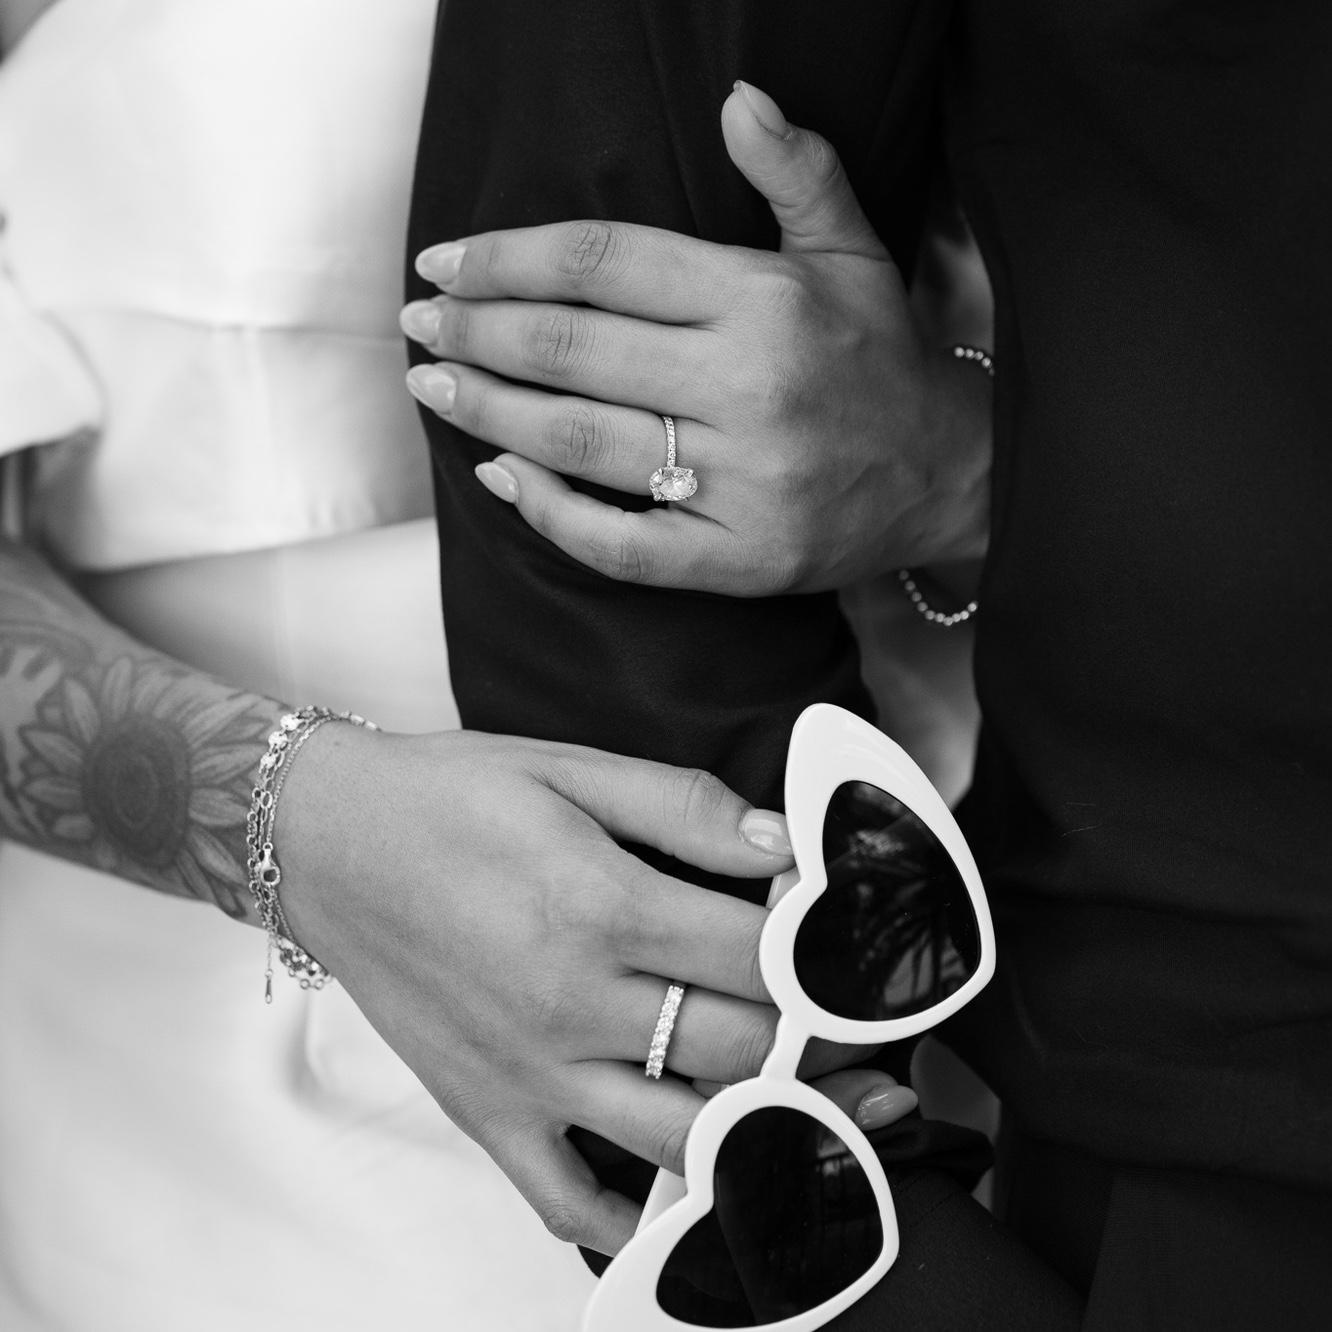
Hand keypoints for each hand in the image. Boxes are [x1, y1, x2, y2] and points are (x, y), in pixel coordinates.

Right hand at [275, 724, 855, 1253]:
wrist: (324, 839)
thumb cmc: (446, 799)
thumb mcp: (570, 770)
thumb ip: (685, 807)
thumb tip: (784, 841)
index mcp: (599, 905)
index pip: (759, 956)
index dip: (827, 958)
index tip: (860, 958)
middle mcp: (570, 1002)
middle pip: (740, 1049)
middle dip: (823, 1047)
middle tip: (868, 1038)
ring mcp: (528, 1073)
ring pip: (684, 1139)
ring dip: (770, 1136)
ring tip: (831, 1124)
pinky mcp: (488, 1113)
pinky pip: (570, 1200)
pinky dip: (637, 1218)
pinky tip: (689, 1197)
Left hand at [401, 81, 989, 596]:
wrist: (947, 475)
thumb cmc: (880, 357)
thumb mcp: (852, 251)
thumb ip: (797, 173)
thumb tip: (737, 97)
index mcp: (764, 300)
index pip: (603, 264)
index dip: (506, 258)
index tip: (444, 262)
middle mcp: (748, 386)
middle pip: (571, 349)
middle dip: (474, 332)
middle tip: (418, 325)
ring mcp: (741, 479)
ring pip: (578, 440)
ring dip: (488, 411)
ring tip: (433, 388)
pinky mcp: (736, 555)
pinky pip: (617, 543)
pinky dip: (548, 512)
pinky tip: (502, 477)